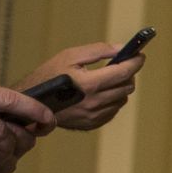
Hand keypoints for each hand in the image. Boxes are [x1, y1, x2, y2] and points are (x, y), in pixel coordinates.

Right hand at [15, 43, 144, 129]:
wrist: (31, 101)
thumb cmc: (49, 75)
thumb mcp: (70, 56)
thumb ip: (99, 51)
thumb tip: (123, 48)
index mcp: (89, 84)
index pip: (124, 72)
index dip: (135, 61)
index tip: (140, 55)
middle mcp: (94, 102)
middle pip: (127, 86)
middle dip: (128, 73)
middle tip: (122, 65)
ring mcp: (94, 116)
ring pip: (122, 99)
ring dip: (120, 87)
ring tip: (107, 79)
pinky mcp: (92, 124)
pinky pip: (113, 110)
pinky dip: (112, 100)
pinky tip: (100, 93)